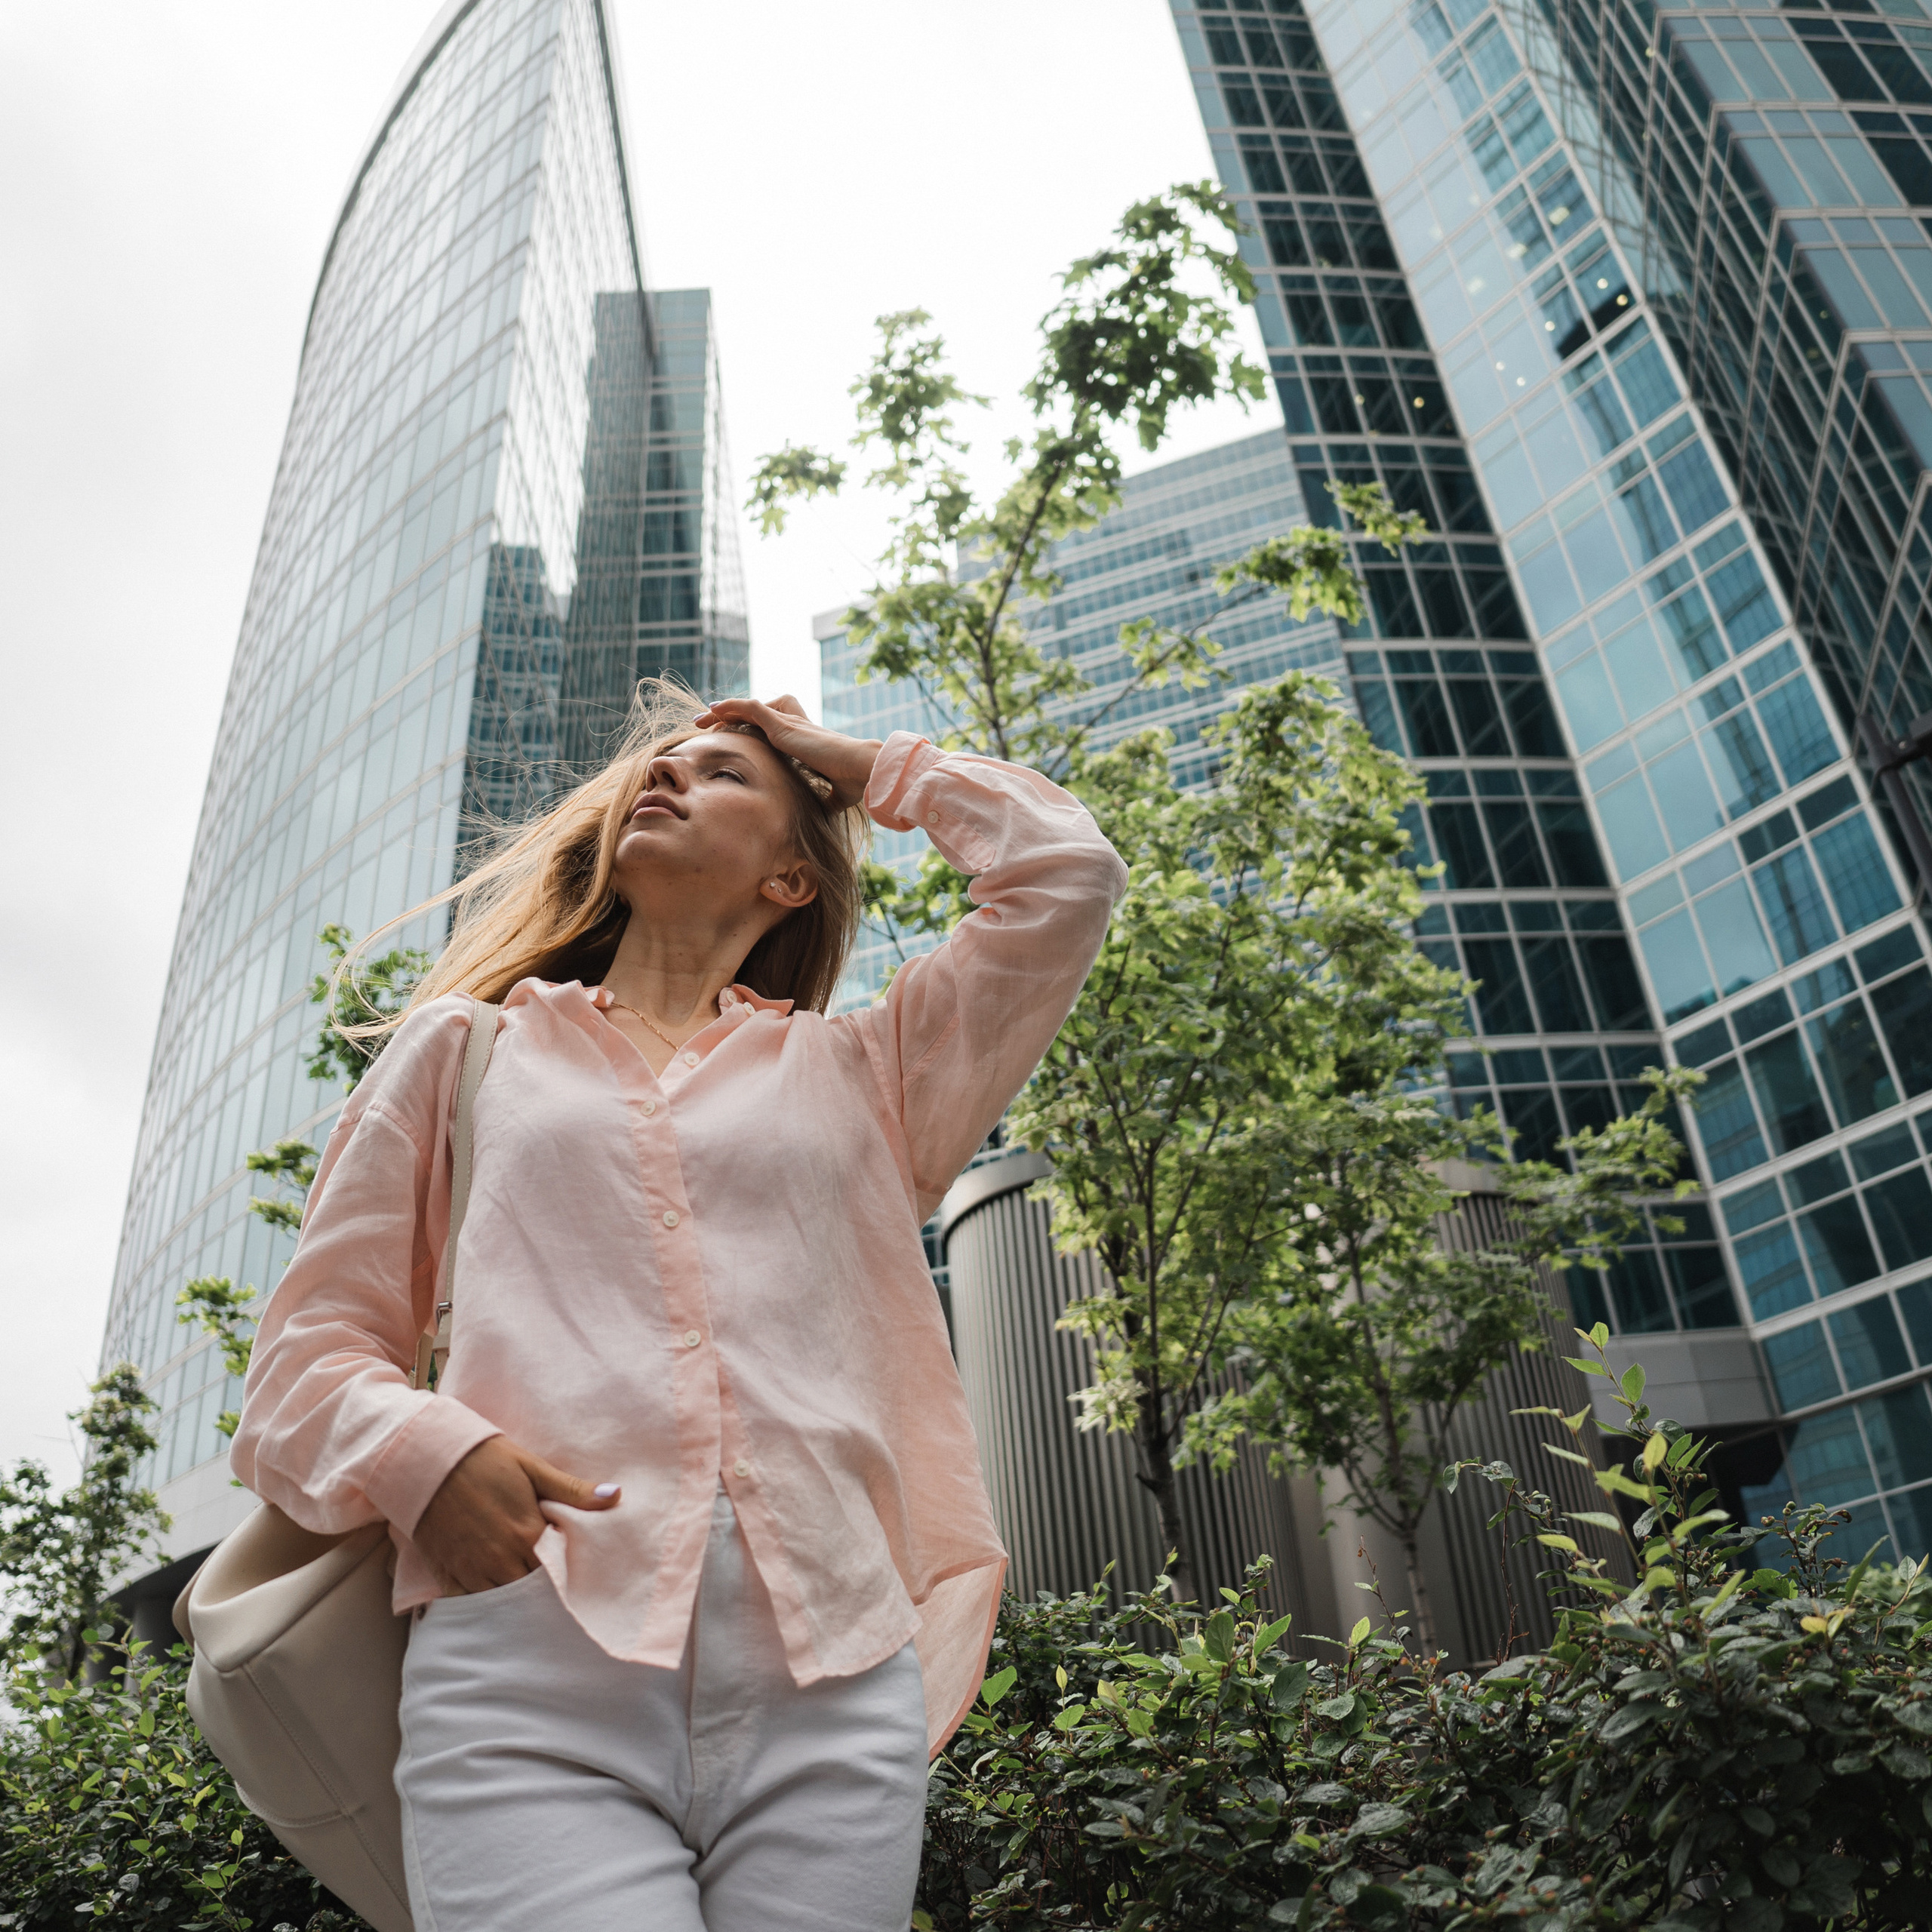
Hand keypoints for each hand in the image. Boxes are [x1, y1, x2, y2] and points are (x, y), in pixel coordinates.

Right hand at [411, 1435, 618, 1593]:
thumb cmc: (486, 1460)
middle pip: (531, 1592)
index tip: (576, 1574)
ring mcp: (472, 1569)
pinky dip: (483, 1604)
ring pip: (502, 1602)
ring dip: (515, 1601)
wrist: (429, 1459)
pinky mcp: (449, 1572)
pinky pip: (469, 1603)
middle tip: (555, 1592)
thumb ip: (573, 1489)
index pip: (558, 1572)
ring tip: (529, 1600)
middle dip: (544, 1593)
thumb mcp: (532, 1467)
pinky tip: (494, 1601)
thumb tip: (616, 1496)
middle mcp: (501, 1559)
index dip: (567, 1574)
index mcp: (527, 1534)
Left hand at [695, 694, 881, 810]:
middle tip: (708, 728)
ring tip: (702, 719)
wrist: (860, 769)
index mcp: (803, 741)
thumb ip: (824, 800)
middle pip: (754, 715)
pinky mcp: (783, 724)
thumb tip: (820, 816)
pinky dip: (730, 707)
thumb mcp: (833, 796)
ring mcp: (788, 723)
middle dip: (730, 719)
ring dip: (723, 712)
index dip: (750, 731)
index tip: (732, 740)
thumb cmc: (852, 782)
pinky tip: (713, 710)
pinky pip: (750, 708)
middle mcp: (794, 727)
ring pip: (747, 709)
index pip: (770, 730)